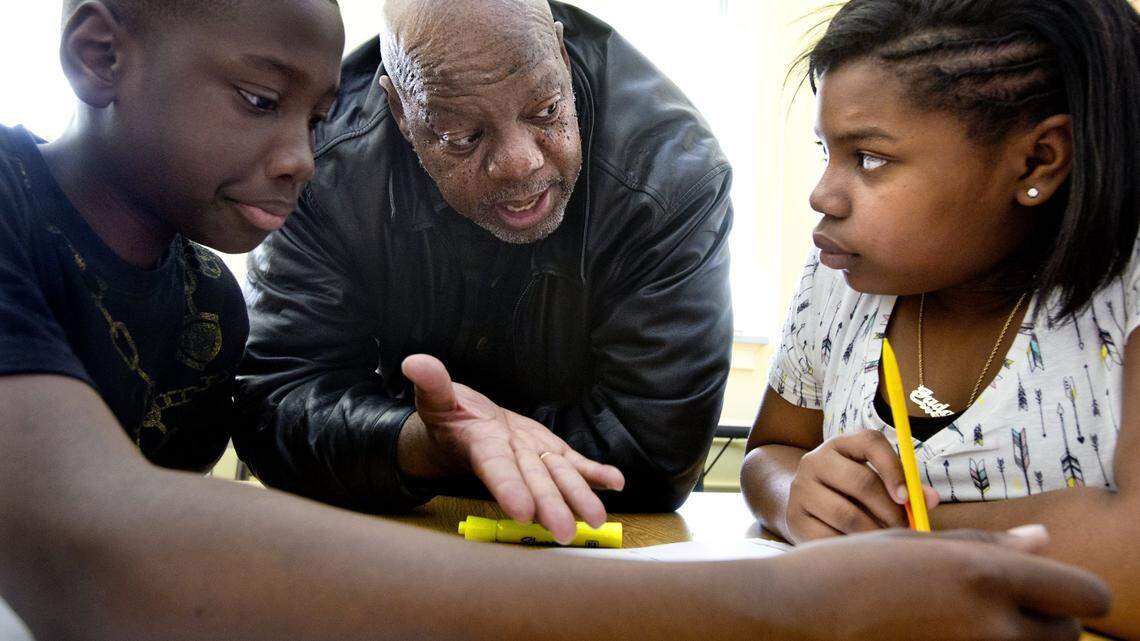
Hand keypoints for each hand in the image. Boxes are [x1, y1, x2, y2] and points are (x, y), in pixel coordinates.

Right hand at [398, 354, 624, 542]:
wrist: (467, 429)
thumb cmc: (449, 417)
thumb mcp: (437, 398)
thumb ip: (432, 383)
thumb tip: (414, 362)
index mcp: (482, 448)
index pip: (495, 470)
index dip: (508, 488)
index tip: (521, 510)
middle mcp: (512, 459)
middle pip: (533, 483)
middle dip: (551, 506)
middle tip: (566, 531)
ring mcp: (534, 459)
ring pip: (559, 478)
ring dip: (579, 497)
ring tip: (597, 518)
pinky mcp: (550, 453)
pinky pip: (575, 465)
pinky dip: (595, 474)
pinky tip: (615, 482)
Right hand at [764, 526, 1110, 640]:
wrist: (797, 617)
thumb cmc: (851, 570)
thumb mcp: (918, 543)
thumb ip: (986, 545)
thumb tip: (1043, 540)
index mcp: (986, 576)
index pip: (1084, 594)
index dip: (1069, 588)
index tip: (1044, 584)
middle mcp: (992, 624)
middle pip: (1066, 632)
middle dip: (1046, 619)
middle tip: (1005, 603)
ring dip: (1016, 635)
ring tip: (966, 618)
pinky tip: (940, 632)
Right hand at [786, 430, 939, 541]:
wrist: (803, 505)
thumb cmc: (851, 493)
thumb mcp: (874, 481)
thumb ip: (904, 488)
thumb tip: (931, 500)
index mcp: (840, 444)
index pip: (870, 443)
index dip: (893, 468)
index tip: (906, 498)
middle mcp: (815, 461)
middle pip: (860, 481)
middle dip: (889, 510)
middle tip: (904, 527)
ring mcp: (801, 490)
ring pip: (846, 515)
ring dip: (874, 532)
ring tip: (885, 540)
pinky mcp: (794, 518)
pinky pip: (830, 538)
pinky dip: (851, 546)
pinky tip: (860, 549)